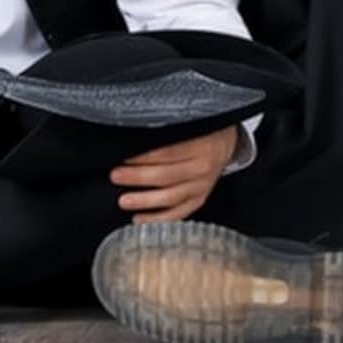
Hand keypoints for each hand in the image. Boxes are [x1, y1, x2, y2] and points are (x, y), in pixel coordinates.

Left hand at [110, 126, 239, 221]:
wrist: (226, 143)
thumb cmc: (203, 132)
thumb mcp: (192, 124)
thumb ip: (168, 131)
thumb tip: (134, 138)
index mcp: (200, 145)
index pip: (167, 153)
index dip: (143, 156)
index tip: (123, 156)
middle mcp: (203, 168)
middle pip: (166, 176)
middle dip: (137, 177)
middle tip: (116, 176)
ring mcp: (202, 187)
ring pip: (170, 198)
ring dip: (144, 201)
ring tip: (123, 200)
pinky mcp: (199, 200)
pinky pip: (177, 214)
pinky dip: (157, 219)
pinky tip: (138, 219)